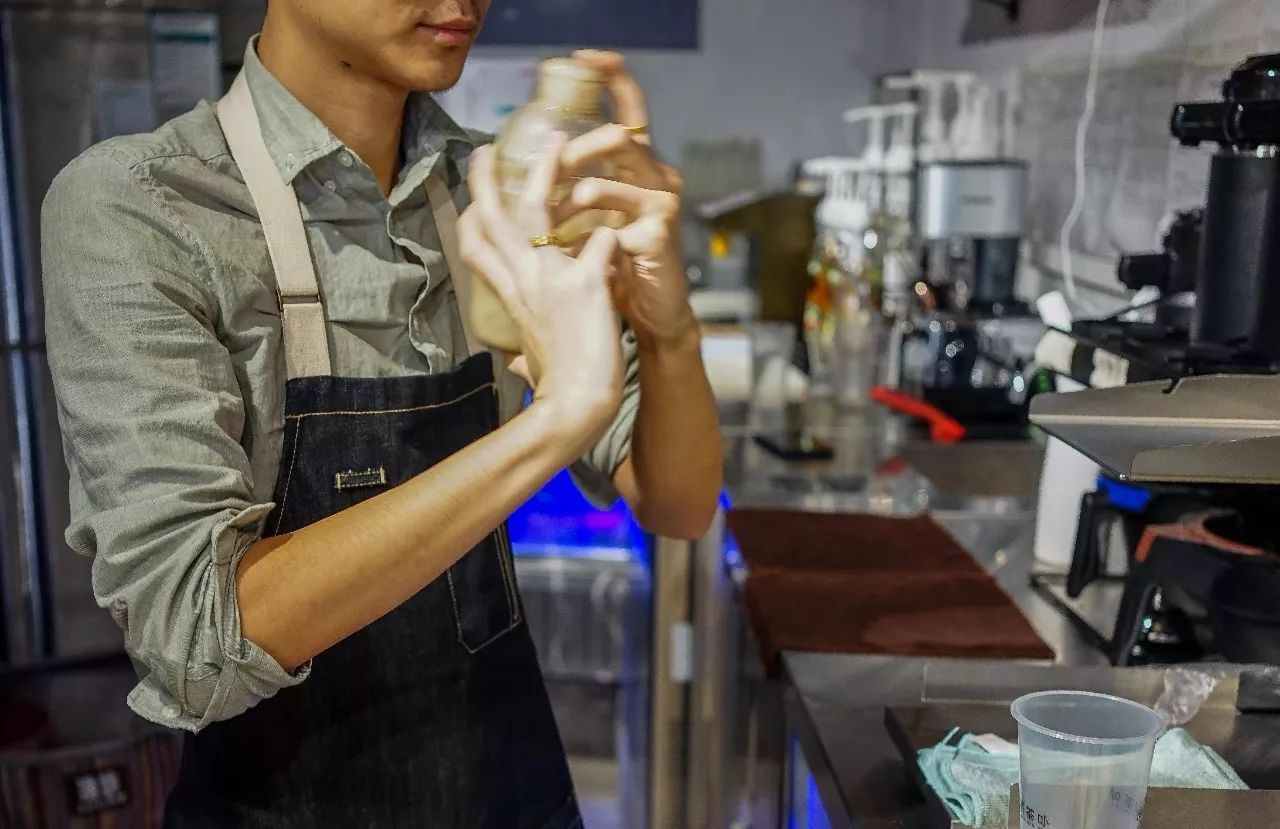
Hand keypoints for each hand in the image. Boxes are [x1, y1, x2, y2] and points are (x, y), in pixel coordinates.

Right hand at [458, 135, 624, 448]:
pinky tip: (626, 225)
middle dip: (485, 180)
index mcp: (510, 297)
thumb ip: (525, 347)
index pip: (476, 248)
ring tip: (558, 139)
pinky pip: (602, 238)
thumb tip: (516, 362)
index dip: (470, 218)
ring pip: (539, 210)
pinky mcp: (584, 285)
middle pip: (494, 219)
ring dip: (547, 171)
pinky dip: (614, 229)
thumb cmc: (558, 387)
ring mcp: (550, 279)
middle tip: (486, 148)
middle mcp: (522, 281)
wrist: (576, 406)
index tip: (470, 196)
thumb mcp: (531, 358)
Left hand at [557, 50, 696, 352]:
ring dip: (586, 186)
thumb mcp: (580, 229)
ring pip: (622, 175)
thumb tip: (504, 184)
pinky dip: (600, 227)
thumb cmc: (611, 272)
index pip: (627, 113)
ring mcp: (660, 203)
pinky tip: (584, 238)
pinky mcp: (662, 233)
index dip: (613, 78)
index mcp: (632, 170)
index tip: (587, 55)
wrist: (647, 317)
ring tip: (567, 199)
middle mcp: (652, 178)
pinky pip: (627, 219)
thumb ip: (557, 201)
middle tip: (552, 147)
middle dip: (583, 143)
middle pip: (622, 137)